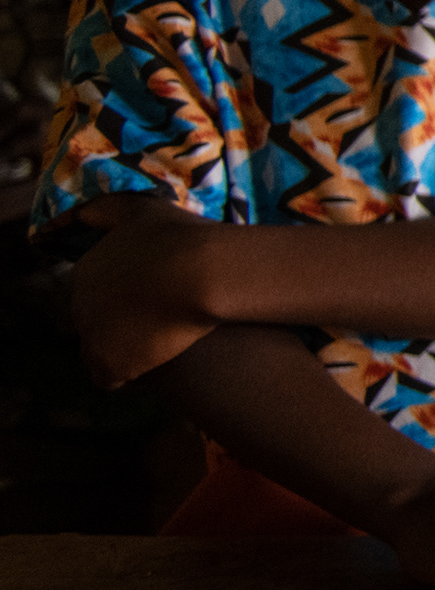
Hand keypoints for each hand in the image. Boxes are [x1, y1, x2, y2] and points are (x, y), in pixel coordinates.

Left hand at [66, 198, 224, 387]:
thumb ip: (101, 213)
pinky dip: (130, 375)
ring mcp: (90, 337)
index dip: (123, 297)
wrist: (203, 273)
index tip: (151, 296)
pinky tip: (156, 366)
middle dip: (121, 324)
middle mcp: (78, 305)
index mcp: (84, 272)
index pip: (92, 294)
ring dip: (125, 351)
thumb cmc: (181, 238)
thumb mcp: (135, 210)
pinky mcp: (108, 364)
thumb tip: (77, 219)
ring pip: (99, 353)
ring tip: (161, 345)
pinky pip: (111, 379)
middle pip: (95, 324)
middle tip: (160, 319)